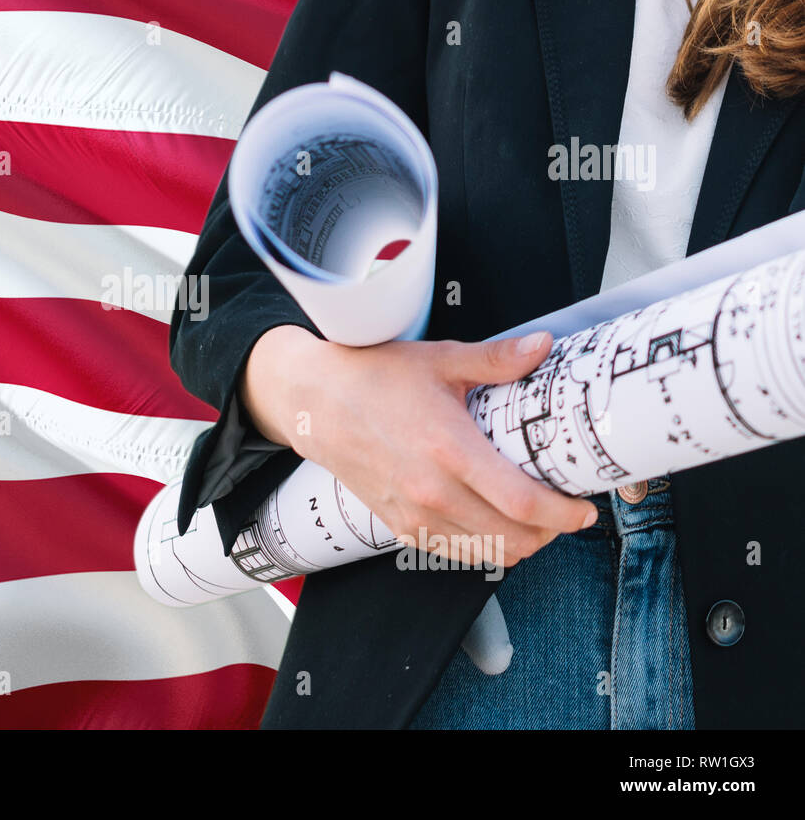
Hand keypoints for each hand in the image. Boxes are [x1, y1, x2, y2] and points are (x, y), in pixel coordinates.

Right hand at [240, 325, 597, 566]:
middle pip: (514, 538)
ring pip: (487, 553)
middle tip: (566, 513)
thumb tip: (543, 346)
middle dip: (551, 532)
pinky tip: (493, 523)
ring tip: (534, 520)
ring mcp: (414, 514)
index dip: (564, 514)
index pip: (524, 503)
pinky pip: (455, 553)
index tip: (584, 508)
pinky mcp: (399, 525)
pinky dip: (484, 547)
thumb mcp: (439, 360)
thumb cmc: (372, 377)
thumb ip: (496, 359)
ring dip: (520, 544)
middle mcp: (433, 492)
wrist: (314, 402)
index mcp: (450, 451)